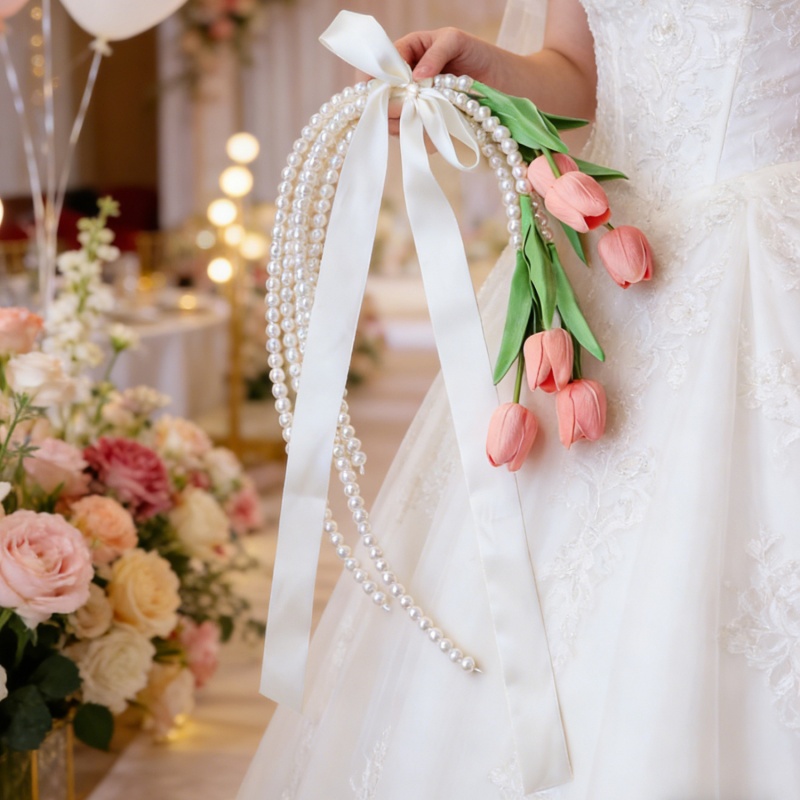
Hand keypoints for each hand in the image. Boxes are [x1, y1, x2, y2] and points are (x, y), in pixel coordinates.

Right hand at [377, 28, 502, 135]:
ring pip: (396, 121)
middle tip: (409, 105)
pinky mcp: (430, 127)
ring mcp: (418, 107)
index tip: (374, 88)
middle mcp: (408, 82)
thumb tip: (415, 77)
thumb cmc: (481, 55)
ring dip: (407, 122)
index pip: (381, 65)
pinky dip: (424, 136)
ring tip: (429, 115)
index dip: (373, 77)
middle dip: (392, 103)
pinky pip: (417, 137)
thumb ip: (434, 54)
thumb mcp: (455, 41)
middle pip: (383, 99)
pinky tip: (439, 128)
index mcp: (409, 54)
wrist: (508, 83)